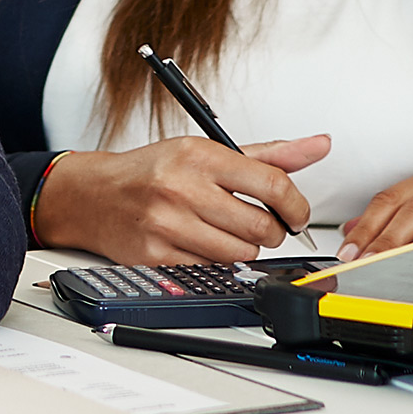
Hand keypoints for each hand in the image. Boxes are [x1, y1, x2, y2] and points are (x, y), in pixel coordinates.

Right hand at [33, 136, 328, 264]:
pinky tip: (200, 243)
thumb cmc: (152, 171)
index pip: (272, 184)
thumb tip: (319, 144)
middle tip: (258, 224)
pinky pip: (211, 269)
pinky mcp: (156, 255)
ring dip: (242, 248)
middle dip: (270, 231)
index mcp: (199, 156)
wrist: (93, 195)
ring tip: (225, 231)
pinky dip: (214, 261)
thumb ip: (269, 154)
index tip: (297, 215)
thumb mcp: (207, 151)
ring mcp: (167, 224)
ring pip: (239, 253)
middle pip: (260, 226)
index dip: (296, 206)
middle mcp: (182, 187)